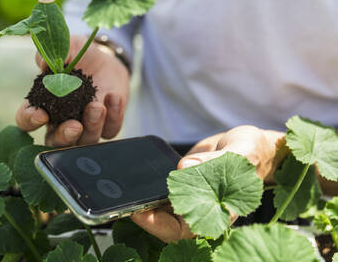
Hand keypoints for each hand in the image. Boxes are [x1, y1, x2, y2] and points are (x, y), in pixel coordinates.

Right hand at [15, 35, 129, 145]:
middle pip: (55, 142)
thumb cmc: (77, 56)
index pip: (27, 120)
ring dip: (92, 126)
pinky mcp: (106, 125)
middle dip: (65, 137)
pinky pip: (110, 130)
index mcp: (42, 105)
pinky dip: (114, 117)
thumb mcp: (65, 48)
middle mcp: (61, 121)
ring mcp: (85, 126)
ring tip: (98, 106)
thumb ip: (52, 54)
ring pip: (85, 141)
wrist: (105, 59)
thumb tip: (43, 63)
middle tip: (74, 126)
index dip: (30, 120)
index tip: (41, 114)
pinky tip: (114, 97)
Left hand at [131, 125, 287, 242]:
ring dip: (142, 202)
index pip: (183, 230)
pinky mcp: (180, 184)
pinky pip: (161, 190)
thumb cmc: (251, 153)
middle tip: (123, 201)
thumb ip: (215, 161)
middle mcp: (199, 209)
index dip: (159, 226)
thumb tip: (184, 167)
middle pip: (165, 223)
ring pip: (160, 208)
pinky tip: (134, 179)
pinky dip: (147, 187)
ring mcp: (188, 197)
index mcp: (217, 213)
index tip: (140, 213)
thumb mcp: (241, 153)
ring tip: (123, 191)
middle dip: (143, 216)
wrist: (248, 145)